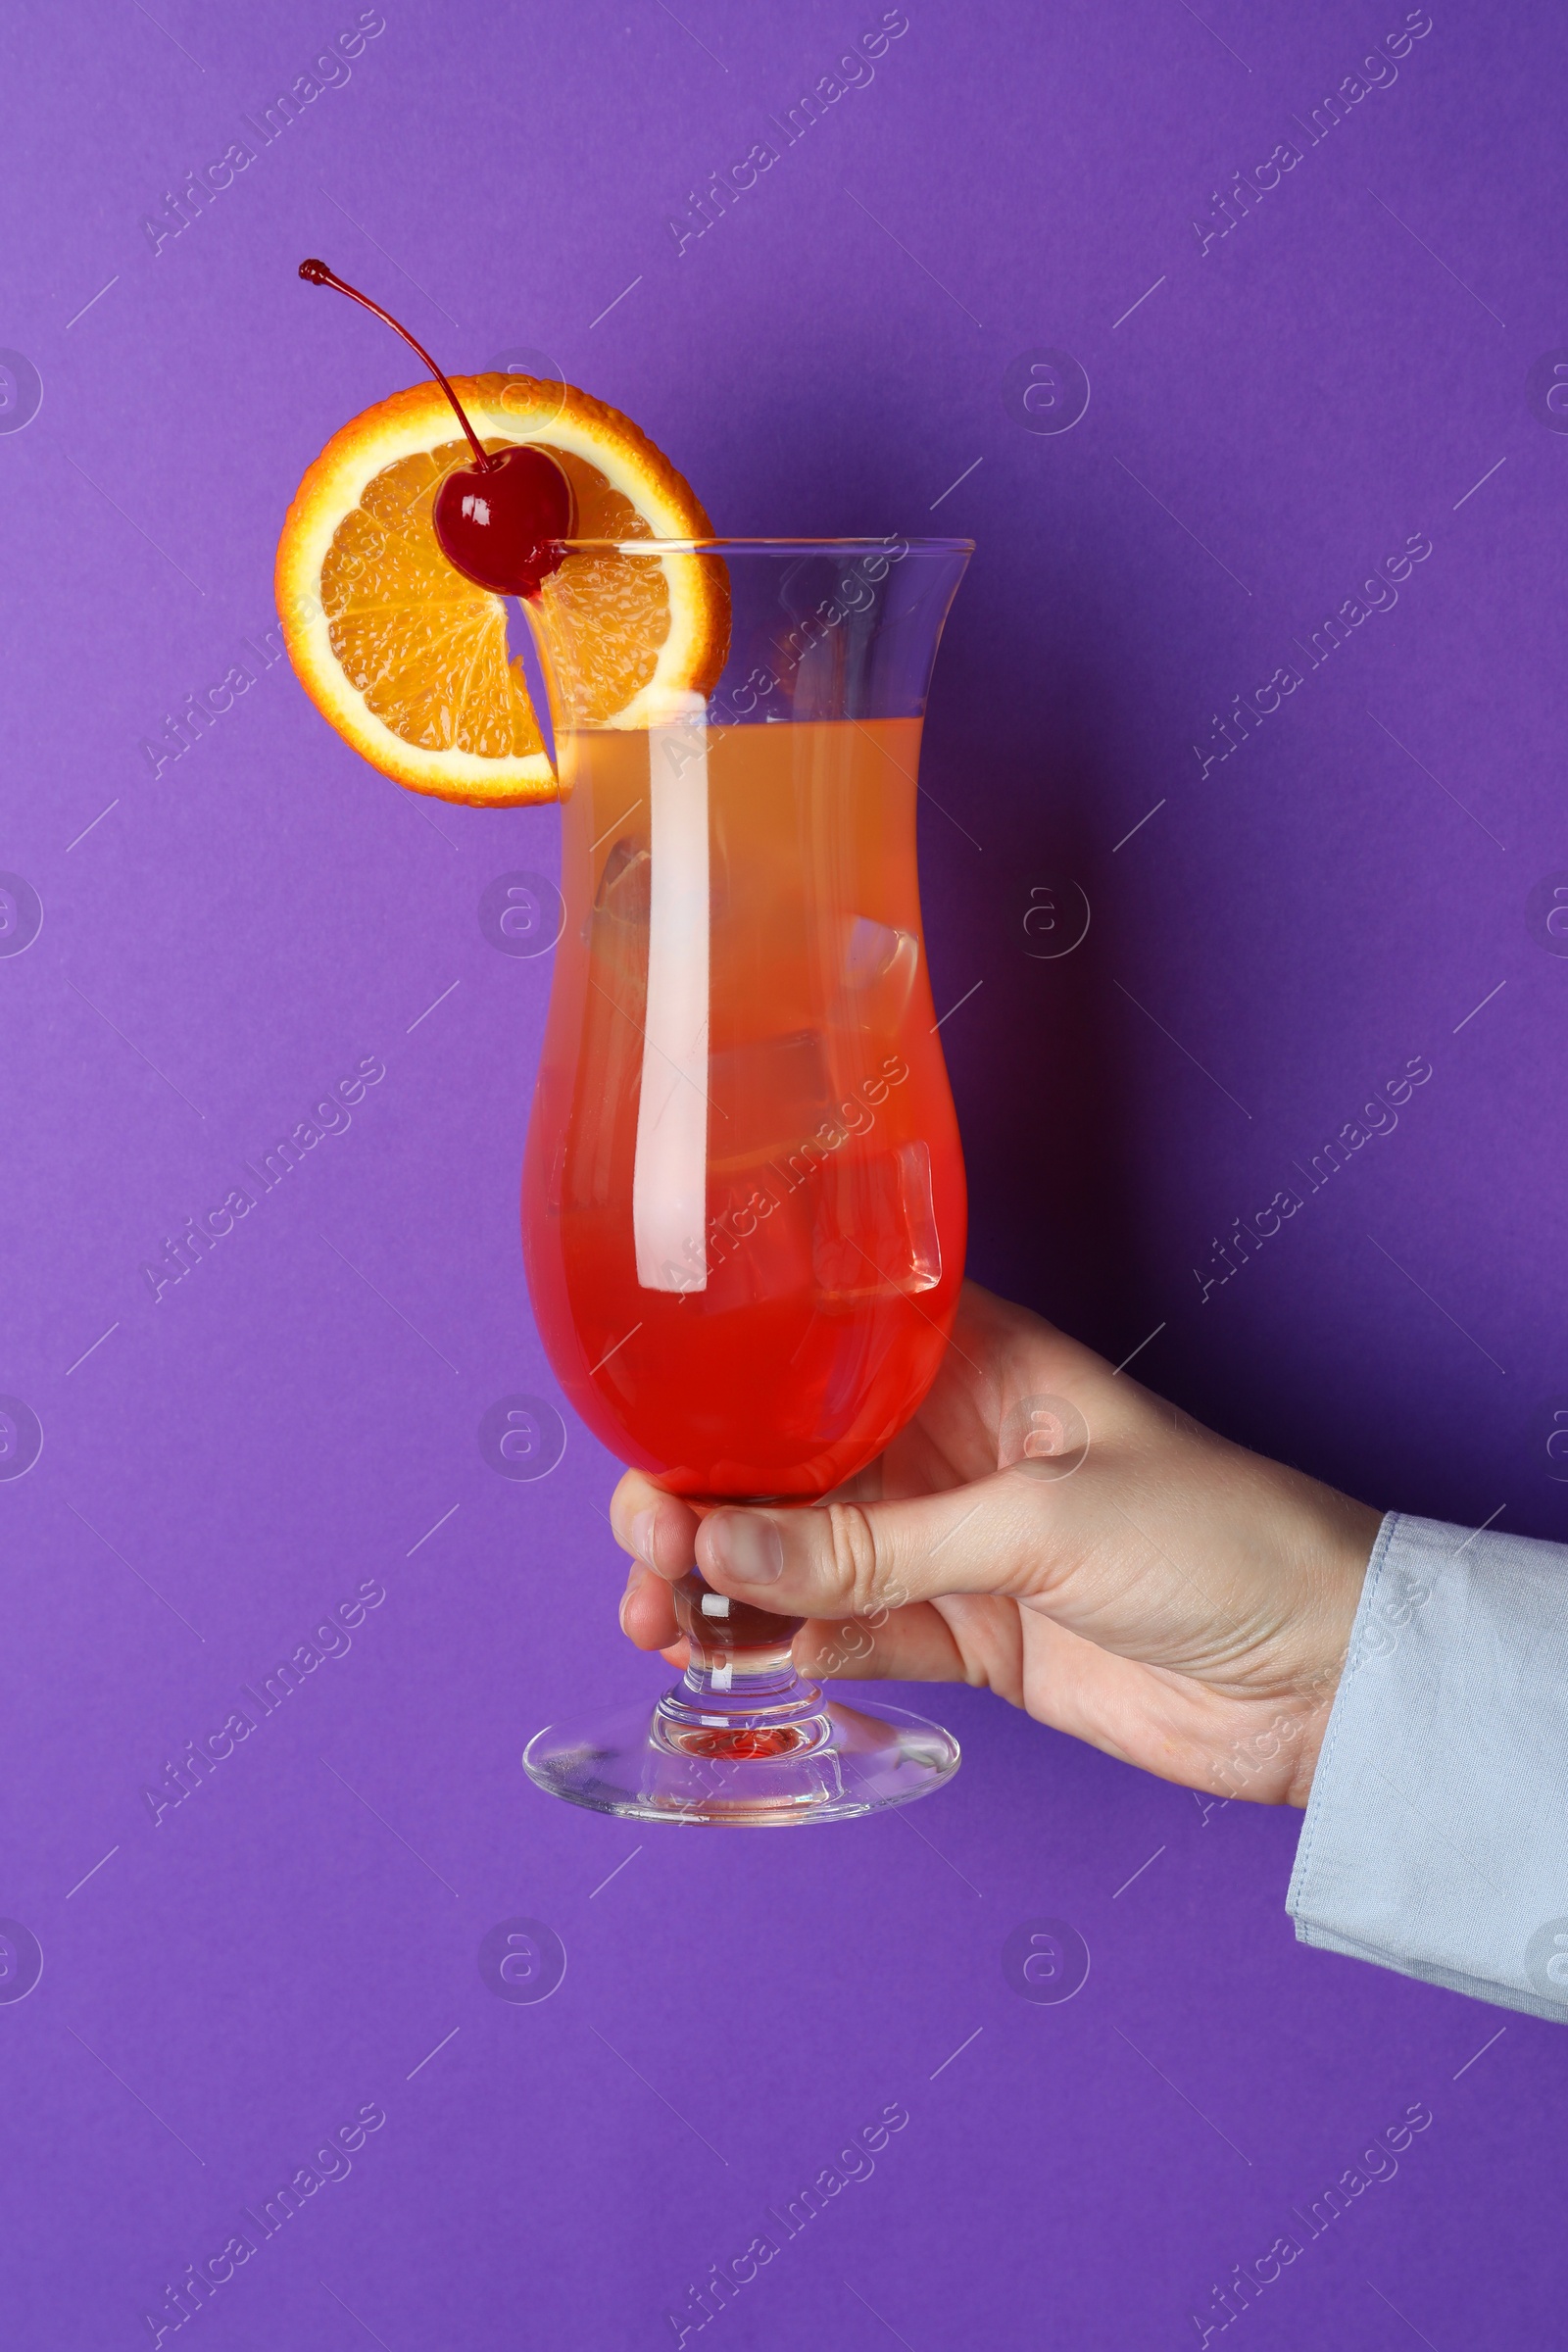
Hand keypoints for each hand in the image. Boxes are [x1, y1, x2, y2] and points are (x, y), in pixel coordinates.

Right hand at [611, 1282, 1379, 1806]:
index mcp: (970, 1361)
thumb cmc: (1219, 1538)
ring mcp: (949, 1543)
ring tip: (655, 1618)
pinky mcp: (965, 1634)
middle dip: (703, 1498)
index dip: (725, 1388)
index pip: (816, 1353)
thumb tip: (719, 1543)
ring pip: (801, 1554)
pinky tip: (730, 1653)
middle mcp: (944, 1443)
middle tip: (645, 1550)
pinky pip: (847, 1632)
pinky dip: (786, 1644)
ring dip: (724, 1582)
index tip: (651, 1436)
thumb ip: (874, 1544)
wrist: (1326, 1675)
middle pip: (788, 1462)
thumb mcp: (1038, 1522)